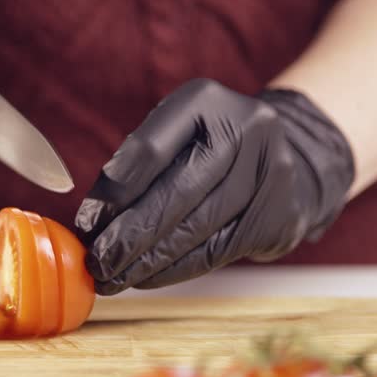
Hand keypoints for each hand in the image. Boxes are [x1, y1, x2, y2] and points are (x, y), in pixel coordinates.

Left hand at [74, 80, 355, 293]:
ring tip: (115, 277)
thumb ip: (136, 166)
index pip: (150, 149)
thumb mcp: (175, 135)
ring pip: (196, 229)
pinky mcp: (278, 214)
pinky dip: (176, 269)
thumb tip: (92, 223)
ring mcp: (269, 172)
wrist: (289, 158)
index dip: (114, 193)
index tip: (87, 225)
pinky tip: (149, 277)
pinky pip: (216, 251)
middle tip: (97, 262)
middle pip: (176, 193)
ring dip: (148, 261)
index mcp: (205, 99)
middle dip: (129, 235)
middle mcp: (245, 128)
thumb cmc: (209, 149)